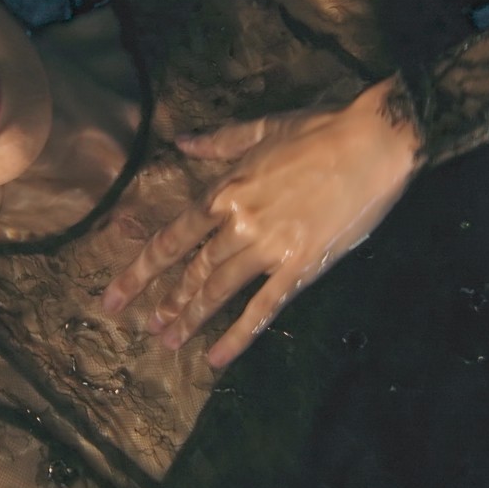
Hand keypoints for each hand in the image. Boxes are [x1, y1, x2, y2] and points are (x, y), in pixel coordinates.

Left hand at [100, 77, 421, 368]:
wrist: (373, 144)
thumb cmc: (320, 130)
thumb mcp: (262, 129)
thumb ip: (218, 142)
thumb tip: (181, 142)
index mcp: (225, 192)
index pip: (172, 239)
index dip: (141, 270)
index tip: (115, 296)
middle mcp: (238, 224)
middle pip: (191, 271)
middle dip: (163, 303)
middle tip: (144, 330)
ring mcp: (268, 248)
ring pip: (219, 291)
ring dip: (191, 319)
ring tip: (169, 342)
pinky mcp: (300, 267)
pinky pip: (263, 308)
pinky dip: (238, 335)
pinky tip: (218, 358)